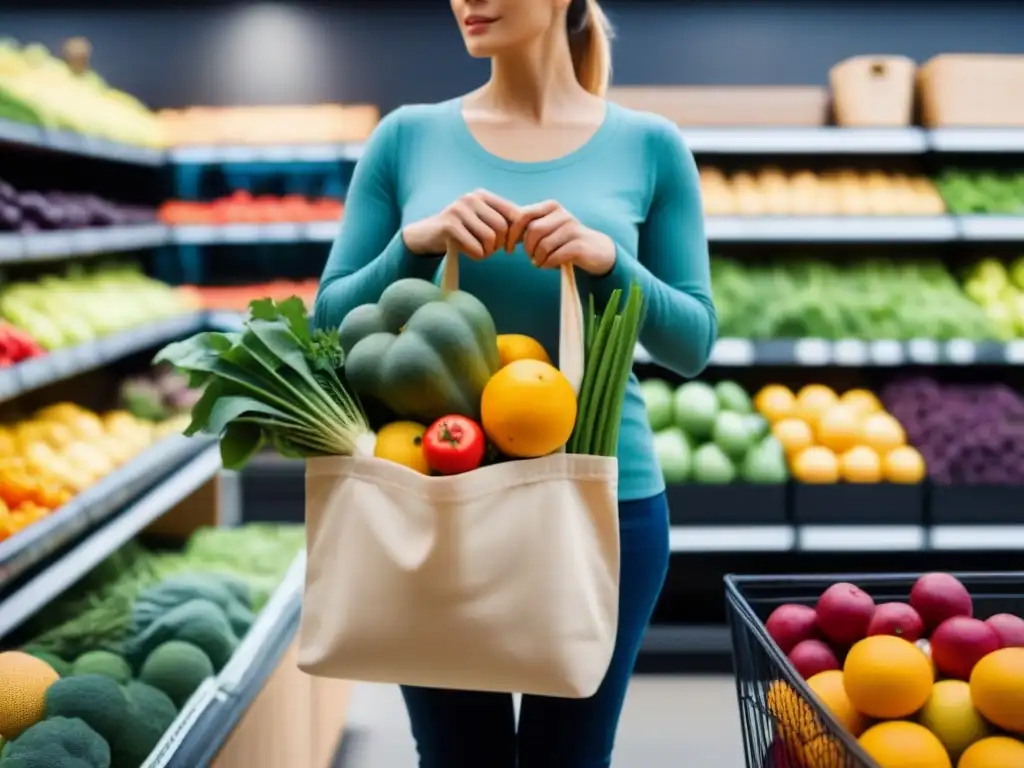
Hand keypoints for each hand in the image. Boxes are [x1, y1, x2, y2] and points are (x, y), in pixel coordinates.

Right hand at [402, 189, 518, 260]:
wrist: (426, 235)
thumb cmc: (459, 231)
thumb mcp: (481, 222)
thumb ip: (502, 222)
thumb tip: (529, 230)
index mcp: (483, 195)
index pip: (513, 213)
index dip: (516, 233)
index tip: (509, 247)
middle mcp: (471, 197)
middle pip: (503, 227)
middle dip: (499, 245)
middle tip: (489, 251)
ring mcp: (459, 209)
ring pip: (490, 238)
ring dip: (487, 252)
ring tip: (478, 251)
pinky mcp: (449, 225)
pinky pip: (475, 247)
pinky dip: (476, 255)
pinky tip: (468, 253)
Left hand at [505, 200, 615, 275]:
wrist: (595, 250)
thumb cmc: (564, 240)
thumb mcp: (546, 228)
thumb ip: (527, 226)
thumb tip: (502, 230)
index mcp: (550, 206)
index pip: (522, 215)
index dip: (511, 234)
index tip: (508, 249)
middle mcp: (562, 213)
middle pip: (533, 230)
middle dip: (527, 248)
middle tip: (531, 257)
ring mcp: (572, 228)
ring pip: (543, 244)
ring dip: (537, 258)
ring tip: (540, 262)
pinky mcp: (579, 244)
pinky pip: (554, 255)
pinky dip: (547, 264)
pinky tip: (549, 265)